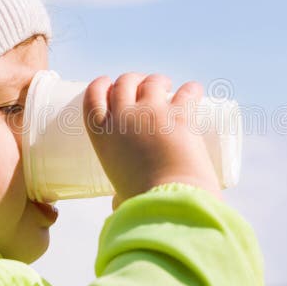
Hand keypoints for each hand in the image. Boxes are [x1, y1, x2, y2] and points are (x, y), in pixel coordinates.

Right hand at [83, 72, 222, 209]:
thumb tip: (119, 203)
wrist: (168, 203)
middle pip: (124, 83)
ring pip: (153, 82)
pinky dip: (191, 89)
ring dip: (159, 81)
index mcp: (101, 135)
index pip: (93, 96)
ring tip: (168, 87)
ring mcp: (151, 113)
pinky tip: (194, 91)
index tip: (108, 83)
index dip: (101, 85)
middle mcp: (122, 117)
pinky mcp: (180, 115)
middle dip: (133, 80)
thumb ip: (118, 196)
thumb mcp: (117, 193)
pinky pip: (187, 91)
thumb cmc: (141, 205)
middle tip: (144, 87)